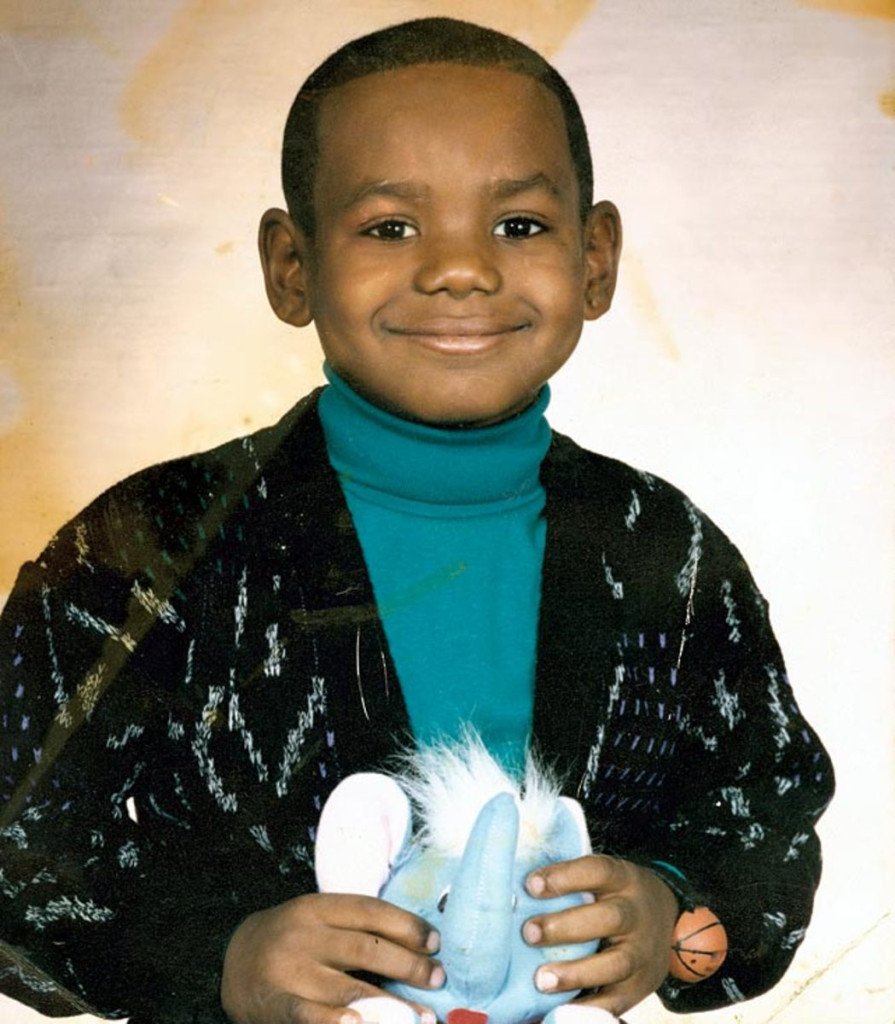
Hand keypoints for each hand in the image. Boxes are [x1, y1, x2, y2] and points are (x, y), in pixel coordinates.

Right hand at [221, 892, 443, 1023]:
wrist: (230, 961)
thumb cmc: (290, 941)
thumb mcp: (316, 920)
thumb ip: (355, 929)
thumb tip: (417, 947)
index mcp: (316, 908)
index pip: (370, 912)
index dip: (406, 926)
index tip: (435, 942)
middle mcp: (303, 936)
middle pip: (365, 949)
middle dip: (408, 965)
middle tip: (438, 979)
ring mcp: (289, 972)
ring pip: (348, 989)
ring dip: (391, 1007)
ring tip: (422, 1018)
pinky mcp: (276, 1005)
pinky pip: (310, 1016)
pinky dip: (337, 1022)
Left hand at [522, 855, 677, 1017]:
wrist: (667, 918)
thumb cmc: (614, 895)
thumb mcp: (603, 878)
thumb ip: (570, 882)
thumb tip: (516, 890)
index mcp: (623, 879)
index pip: (597, 870)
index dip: (564, 877)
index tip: (530, 885)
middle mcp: (636, 913)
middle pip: (608, 918)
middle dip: (565, 927)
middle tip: (529, 933)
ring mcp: (643, 952)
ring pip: (616, 963)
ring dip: (577, 973)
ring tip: (541, 979)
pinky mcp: (641, 985)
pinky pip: (618, 1000)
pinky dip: (590, 1007)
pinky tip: (561, 1008)